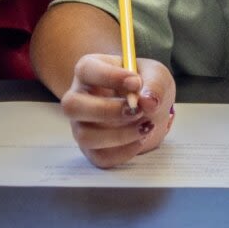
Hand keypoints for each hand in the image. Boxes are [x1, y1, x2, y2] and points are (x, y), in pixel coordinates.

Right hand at [59, 52, 175, 168]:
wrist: (147, 107)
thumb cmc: (144, 85)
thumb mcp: (156, 74)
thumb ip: (154, 84)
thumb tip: (148, 102)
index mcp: (89, 71)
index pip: (86, 70)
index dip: (109, 77)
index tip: (136, 82)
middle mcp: (78, 98)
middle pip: (72, 106)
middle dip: (106, 110)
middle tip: (137, 110)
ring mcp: (82, 125)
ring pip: (85, 136)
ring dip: (119, 135)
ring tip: (145, 127)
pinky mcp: (92, 148)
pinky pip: (100, 157)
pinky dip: (124, 152)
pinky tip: (139, 140)